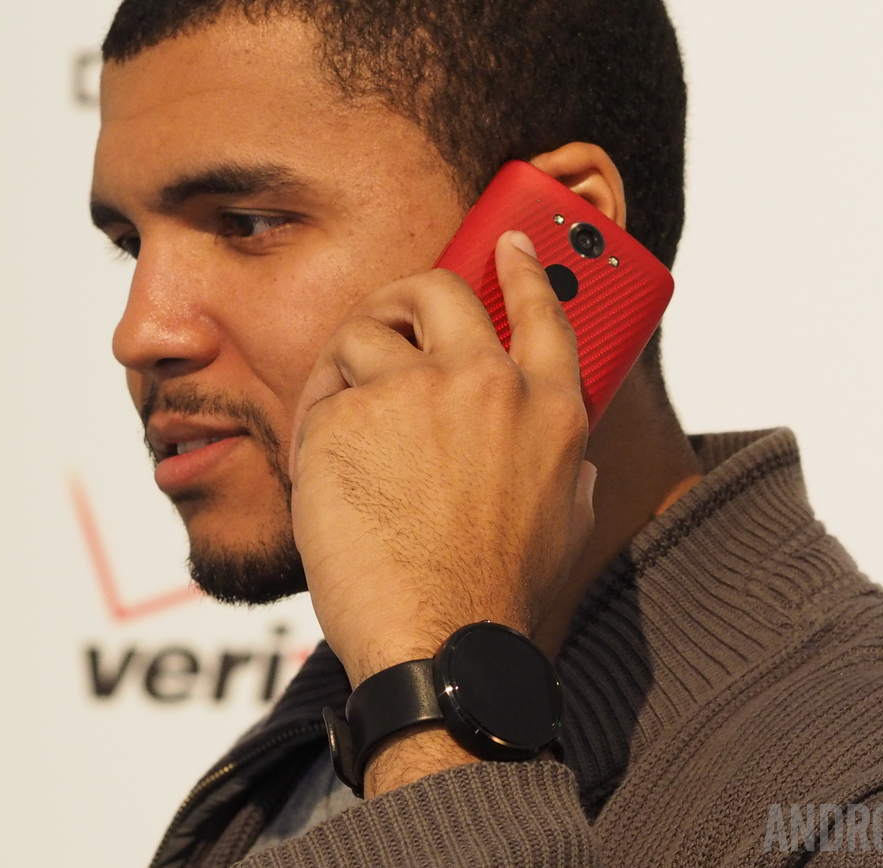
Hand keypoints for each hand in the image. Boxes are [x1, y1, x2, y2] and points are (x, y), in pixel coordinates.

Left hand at [287, 231, 597, 689]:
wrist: (440, 638)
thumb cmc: (496, 597)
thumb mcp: (563, 524)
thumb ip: (564, 469)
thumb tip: (567, 458)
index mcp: (550, 409)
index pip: (543, 311)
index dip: (524, 269)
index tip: (509, 245)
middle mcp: (488, 384)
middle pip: (439, 291)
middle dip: (405, 295)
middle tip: (387, 318)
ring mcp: (416, 392)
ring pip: (363, 332)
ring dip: (347, 362)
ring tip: (342, 412)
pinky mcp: (349, 414)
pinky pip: (321, 391)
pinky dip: (315, 417)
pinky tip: (323, 462)